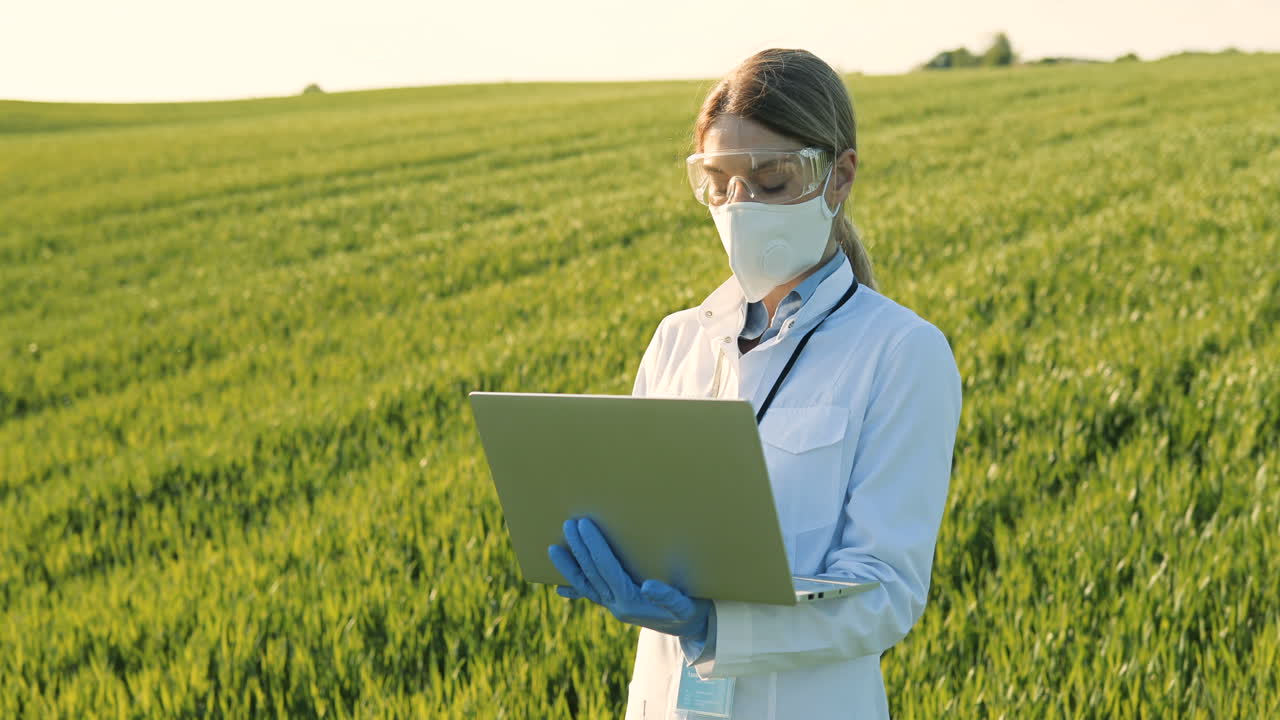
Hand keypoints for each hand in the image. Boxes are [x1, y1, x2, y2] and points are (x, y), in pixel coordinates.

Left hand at [548, 517, 710, 638]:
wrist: (690, 628)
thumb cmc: (689, 610)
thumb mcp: (685, 604)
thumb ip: (668, 597)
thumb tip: (649, 586)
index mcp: (631, 601)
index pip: (607, 568)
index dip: (594, 546)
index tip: (584, 525)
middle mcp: (617, 606)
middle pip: (592, 574)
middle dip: (579, 548)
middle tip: (569, 524)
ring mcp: (613, 606)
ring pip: (585, 585)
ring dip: (569, 567)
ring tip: (553, 548)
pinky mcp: (615, 606)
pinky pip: (591, 597)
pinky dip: (575, 591)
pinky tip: (560, 589)